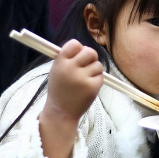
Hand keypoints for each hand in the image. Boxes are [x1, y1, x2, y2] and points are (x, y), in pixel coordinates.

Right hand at [39, 39, 103, 157]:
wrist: (61, 113)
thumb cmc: (60, 91)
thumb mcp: (57, 71)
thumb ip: (68, 59)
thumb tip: (82, 47)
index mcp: (60, 62)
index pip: (74, 44)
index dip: (79, 48)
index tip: (78, 55)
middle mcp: (71, 68)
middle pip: (90, 51)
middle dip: (91, 57)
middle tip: (87, 65)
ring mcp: (82, 78)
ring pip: (98, 65)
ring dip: (94, 70)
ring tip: (85, 80)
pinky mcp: (92, 87)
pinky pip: (101, 76)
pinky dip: (97, 80)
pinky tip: (88, 88)